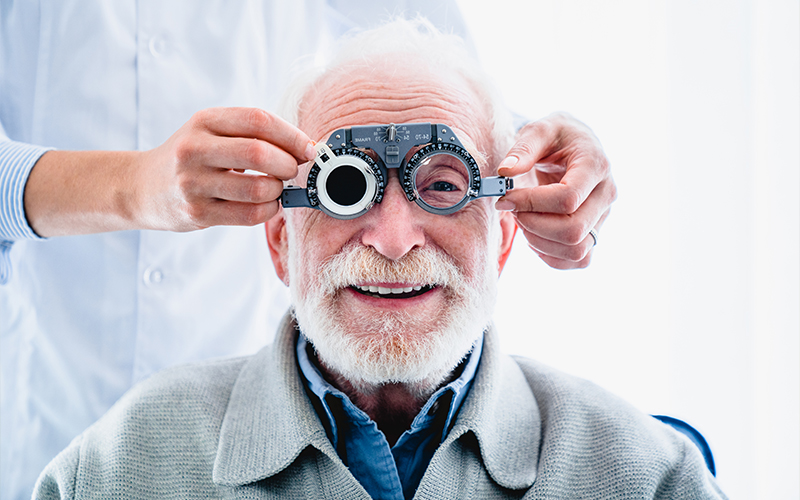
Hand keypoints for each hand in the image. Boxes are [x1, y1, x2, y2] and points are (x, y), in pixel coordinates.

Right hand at [137, 107, 314, 230]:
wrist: (142, 187)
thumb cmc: (190, 157)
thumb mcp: (211, 132)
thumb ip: (252, 134)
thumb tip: (304, 148)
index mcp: (204, 121)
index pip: (259, 120)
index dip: (292, 135)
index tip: (309, 148)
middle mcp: (194, 149)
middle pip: (259, 153)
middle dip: (287, 164)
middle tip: (292, 170)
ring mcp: (193, 183)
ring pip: (257, 188)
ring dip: (278, 190)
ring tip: (275, 187)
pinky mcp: (197, 213)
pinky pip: (250, 214)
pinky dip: (269, 210)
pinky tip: (266, 204)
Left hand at [494, 112, 616, 268]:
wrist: (574, 145)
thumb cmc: (556, 137)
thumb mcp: (539, 130)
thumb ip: (523, 148)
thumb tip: (506, 171)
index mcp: (596, 165)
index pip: (568, 198)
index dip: (531, 203)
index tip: (506, 196)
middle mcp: (606, 194)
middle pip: (573, 230)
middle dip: (533, 224)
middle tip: (512, 209)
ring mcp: (603, 217)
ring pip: (576, 250)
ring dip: (539, 241)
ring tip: (522, 219)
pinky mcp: (595, 233)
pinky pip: (578, 261)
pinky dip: (550, 254)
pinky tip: (534, 233)